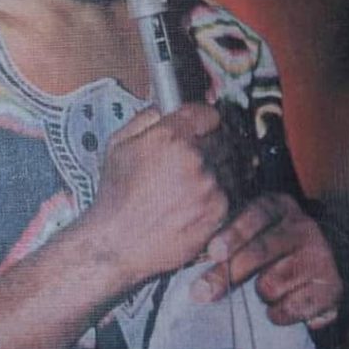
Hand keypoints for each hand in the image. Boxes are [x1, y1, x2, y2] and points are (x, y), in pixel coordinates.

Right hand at [85, 103, 228, 290]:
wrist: (117, 241)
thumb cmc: (115, 196)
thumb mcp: (117, 144)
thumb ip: (145, 118)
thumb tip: (165, 108)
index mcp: (169, 136)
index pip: (207, 113)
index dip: (203, 120)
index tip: (202, 126)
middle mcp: (193, 157)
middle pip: (222, 137)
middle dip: (212, 143)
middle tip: (199, 155)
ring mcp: (208, 184)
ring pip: (230, 163)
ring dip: (219, 166)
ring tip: (197, 179)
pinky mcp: (218, 210)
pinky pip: (232, 190)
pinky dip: (221, 191)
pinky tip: (200, 197)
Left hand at [191, 192, 342, 328]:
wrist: (319, 267)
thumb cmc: (270, 249)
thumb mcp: (252, 234)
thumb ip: (226, 245)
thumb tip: (196, 279)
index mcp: (279, 206)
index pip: (256, 215)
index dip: (233, 234)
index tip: (213, 252)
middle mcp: (303, 227)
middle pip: (261, 251)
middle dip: (227, 274)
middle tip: (202, 293)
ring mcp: (321, 257)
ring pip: (272, 284)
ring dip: (258, 294)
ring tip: (263, 290)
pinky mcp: (332, 288)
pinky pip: (290, 309)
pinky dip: (277, 314)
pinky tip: (279, 306)